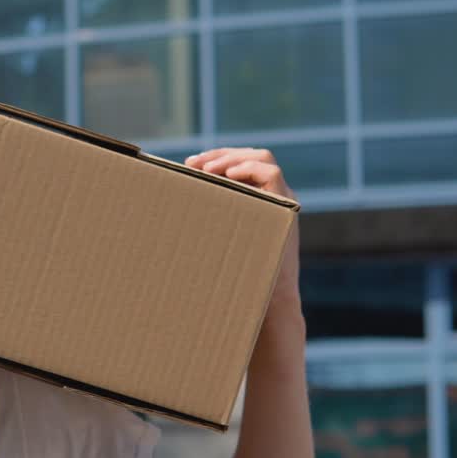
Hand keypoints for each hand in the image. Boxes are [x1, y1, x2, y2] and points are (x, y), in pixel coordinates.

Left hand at [185, 148, 302, 324]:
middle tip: (193, 163)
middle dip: (219, 155)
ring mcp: (283, 201)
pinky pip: (272, 174)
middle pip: (251, 157)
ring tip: (208, 169)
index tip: (190, 165)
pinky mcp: (287, 209)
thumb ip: (210, 221)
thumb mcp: (220, 240)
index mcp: (259, 200)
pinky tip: (228, 176)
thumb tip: (169, 209)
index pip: (240, 163)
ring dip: (232, 158)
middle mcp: (274, 197)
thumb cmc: (238, 278)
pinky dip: (249, 169)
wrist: (267, 302)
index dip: (216, 159)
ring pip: (263, 158)